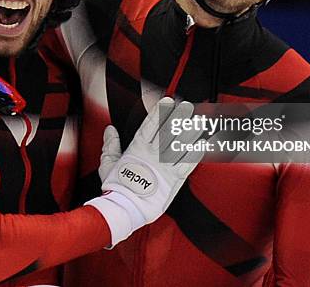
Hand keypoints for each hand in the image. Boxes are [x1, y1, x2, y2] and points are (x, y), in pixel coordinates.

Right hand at [86, 97, 203, 245]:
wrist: (124, 208)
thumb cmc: (115, 188)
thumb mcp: (107, 163)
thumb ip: (110, 145)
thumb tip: (110, 130)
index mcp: (136, 149)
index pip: (150, 125)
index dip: (159, 112)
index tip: (168, 101)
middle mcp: (152, 154)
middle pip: (168, 131)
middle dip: (178, 117)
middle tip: (188, 106)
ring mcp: (164, 166)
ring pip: (180, 145)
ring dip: (191, 132)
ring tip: (200, 121)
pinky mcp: (173, 180)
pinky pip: (187, 165)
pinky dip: (195, 154)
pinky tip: (203, 145)